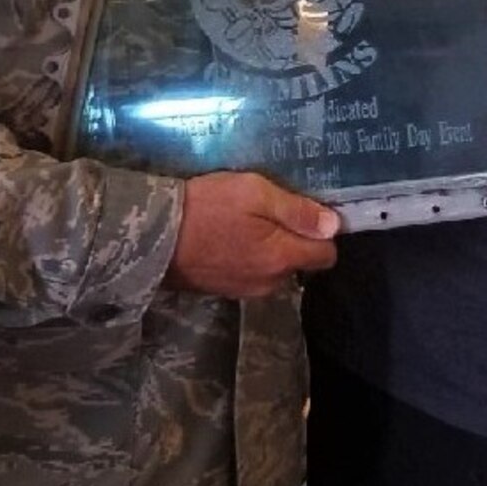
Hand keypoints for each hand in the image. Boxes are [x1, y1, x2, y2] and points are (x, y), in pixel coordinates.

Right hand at [168, 172, 339, 298]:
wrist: (152, 236)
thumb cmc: (206, 207)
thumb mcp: (254, 193)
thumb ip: (297, 211)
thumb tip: (334, 226)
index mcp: (282, 258)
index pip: (327, 256)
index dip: (322, 234)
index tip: (306, 213)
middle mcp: (270, 282)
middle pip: (299, 263)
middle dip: (292, 241)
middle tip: (266, 213)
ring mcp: (245, 290)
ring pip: (274, 270)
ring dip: (268, 251)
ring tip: (242, 225)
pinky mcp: (223, 292)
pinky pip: (250, 275)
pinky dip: (245, 260)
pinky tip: (226, 240)